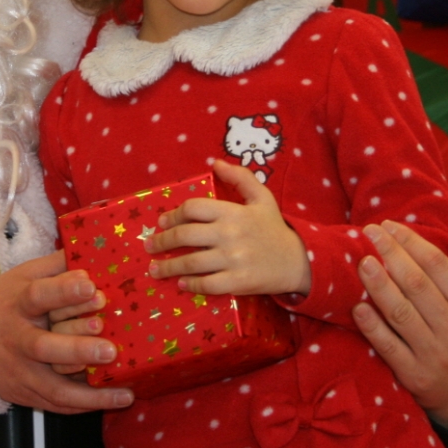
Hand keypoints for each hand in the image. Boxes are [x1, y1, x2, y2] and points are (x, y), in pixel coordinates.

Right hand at [0, 252, 133, 413]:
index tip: (91, 285)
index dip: (63, 291)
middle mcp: (16, 339)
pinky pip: (57, 405)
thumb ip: (58, 265)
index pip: (38, 296)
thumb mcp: (26, 275)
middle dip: (77, 348)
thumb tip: (94, 250)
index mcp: (17, 303)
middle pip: (43, 347)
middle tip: (111, 349)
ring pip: (53, 387)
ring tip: (125, 392)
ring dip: (90, 393)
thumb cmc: (11, 300)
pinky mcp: (24, 394)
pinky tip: (115, 399)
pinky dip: (85, 406)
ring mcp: (19, 371)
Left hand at [143, 161, 308, 296]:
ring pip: (191, 262)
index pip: (193, 208)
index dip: (173, 214)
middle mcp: (229, 234)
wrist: (298, 261)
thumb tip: (215, 162)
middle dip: (162, 241)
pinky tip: (181, 283)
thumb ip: (240, 177)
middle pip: (185, 235)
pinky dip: (191, 285)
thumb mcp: (262, 197)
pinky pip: (207, 284)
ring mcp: (233, 259)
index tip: (162, 222)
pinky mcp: (238, 282)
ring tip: (154, 269)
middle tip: (150, 246)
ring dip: (168, 267)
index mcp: (233, 212)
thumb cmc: (274, 228)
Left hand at [352, 222, 447, 431]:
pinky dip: (372, 327)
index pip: (438, 265)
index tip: (390, 225)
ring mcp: (434, 354)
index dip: (411, 242)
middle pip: (416, 284)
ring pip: (400, 313)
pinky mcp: (414, 376)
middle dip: (390, 253)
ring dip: (378, 285)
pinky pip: (389, 347)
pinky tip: (357, 307)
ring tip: (361, 262)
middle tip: (368, 231)